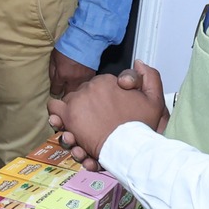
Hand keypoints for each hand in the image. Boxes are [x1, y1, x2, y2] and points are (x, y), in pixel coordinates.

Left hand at [49, 50, 96, 99]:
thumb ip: (52, 72)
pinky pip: (86, 86)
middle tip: (63, 95)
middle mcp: (73, 80)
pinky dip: (82, 86)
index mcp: (62, 75)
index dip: (54, 92)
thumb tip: (53, 82)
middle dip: (64, 96)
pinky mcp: (92, 76)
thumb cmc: (66, 48)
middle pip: (68, 95)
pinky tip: (81, 84)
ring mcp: (83, 79)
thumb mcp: (53, 58)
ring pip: (78, 92)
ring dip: (74, 92)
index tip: (55, 91)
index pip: (56, 91)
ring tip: (72, 91)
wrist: (85, 41)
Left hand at [52, 60, 168, 164]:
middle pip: (81, 96)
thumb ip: (149, 77)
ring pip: (67, 104)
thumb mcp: (154, 99)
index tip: (106, 113)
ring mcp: (76, 101)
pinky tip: (69, 128)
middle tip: (94, 125)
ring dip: (72, 116)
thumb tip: (138, 63)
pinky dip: (59, 118)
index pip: (96, 87)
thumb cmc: (141, 126)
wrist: (130, 146)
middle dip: (86, 110)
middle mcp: (89, 87)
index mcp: (107, 81)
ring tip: (80, 131)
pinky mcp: (67, 116)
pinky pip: (54, 110)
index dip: (101, 101)